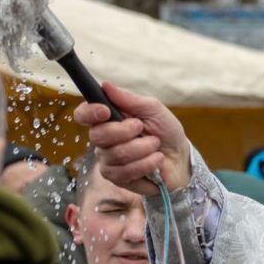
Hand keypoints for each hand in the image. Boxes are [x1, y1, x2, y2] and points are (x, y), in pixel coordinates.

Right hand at [73, 82, 190, 195]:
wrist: (180, 157)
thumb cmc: (165, 130)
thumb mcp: (153, 109)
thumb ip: (129, 99)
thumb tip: (106, 85)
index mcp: (108, 119)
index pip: (83, 115)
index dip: (89, 112)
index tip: (106, 111)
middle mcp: (103, 140)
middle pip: (97, 136)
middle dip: (125, 131)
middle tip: (142, 128)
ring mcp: (108, 161)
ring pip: (115, 154)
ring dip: (143, 148)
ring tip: (156, 145)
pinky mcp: (117, 178)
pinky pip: (125, 172)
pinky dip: (146, 164)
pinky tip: (157, 160)